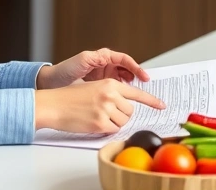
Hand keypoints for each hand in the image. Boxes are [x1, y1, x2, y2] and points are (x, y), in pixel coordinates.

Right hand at [34, 78, 165, 133]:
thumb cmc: (70, 97)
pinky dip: (106, 130)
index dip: (151, 101)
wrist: (53, 105)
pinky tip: (94, 123)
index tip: (162, 105)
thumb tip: (126, 105)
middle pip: (130, 112)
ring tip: (98, 117)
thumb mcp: (94, 87)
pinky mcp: (100, 123)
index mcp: (111, 84)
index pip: (137, 93)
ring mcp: (106, 109)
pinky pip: (113, 130)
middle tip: (107, 114)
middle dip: (122, 115)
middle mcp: (111, 95)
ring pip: (123, 122)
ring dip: (114, 123)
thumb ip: (111, 93)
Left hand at [36, 48, 149, 89]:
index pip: (125, 60)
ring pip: (123, 82)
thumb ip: (96, 58)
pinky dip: (121, 96)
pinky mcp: (100, 89)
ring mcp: (104, 78)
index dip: (137, 68)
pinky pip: (115, 92)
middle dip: (136, 78)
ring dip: (130, 88)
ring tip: (134, 96)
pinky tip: (122, 102)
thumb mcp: (82, 61)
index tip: (144, 77)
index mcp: (103, 57)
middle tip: (143, 88)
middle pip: (127, 71)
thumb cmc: (65, 70)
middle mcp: (106, 66)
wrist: (52, 83)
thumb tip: (109, 56)